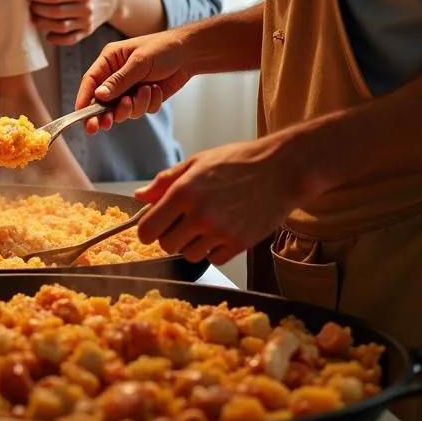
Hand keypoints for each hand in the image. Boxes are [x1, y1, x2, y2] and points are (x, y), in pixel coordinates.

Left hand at [26, 0, 119, 44]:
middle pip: (56, 12)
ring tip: (35, 17)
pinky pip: (70, 39)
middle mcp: (86, 7)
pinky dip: (57, 39)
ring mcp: (87, 22)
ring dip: (44, 23)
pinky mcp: (88, 32)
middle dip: (38, 9)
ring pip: (61, 27)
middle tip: (30, 5)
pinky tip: (48, 34)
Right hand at [73, 30, 188, 132]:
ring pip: (122, 110)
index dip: (83, 99)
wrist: (189, 54)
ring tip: (147, 90)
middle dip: (105, 114)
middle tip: (103, 125)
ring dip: (135, 106)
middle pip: (102, 102)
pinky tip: (157, 89)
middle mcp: (116, 76)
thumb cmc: (163, 49)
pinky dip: (149, 104)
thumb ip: (119, 81)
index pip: (90, 81)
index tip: (81, 116)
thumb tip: (99, 96)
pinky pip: (140, 111)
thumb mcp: (139, 62)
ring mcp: (129, 89)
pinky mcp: (143, 98)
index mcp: (110, 60)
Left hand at [135, 133, 313, 265]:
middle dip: (169, 235)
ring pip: (188, 255)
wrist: (281, 171)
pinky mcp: (239, 245)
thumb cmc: (238, 161)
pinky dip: (212, 250)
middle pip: (165, 245)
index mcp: (184, 192)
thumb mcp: (196, 162)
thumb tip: (140, 196)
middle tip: (182, 220)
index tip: (154, 224)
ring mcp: (220, 233)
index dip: (147, 228)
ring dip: (191, 243)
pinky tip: (222, 230)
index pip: (147, 229)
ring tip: (205, 222)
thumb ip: (165, 181)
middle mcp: (199, 215)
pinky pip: (212, 259)